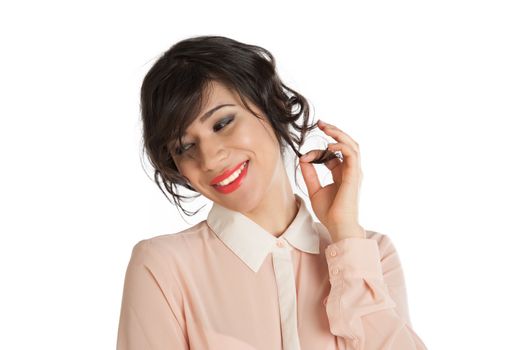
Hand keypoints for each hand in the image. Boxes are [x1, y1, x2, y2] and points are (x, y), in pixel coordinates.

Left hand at [299, 120, 364, 240]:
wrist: (338, 226)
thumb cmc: (329, 212)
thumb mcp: (314, 189)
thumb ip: (309, 174)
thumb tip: (302, 159)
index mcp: (342, 174)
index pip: (332, 154)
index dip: (318, 152)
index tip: (304, 157)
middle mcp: (350, 171)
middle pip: (346, 144)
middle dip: (334, 131)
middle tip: (320, 123)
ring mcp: (355, 172)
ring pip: (352, 145)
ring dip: (338, 134)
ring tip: (325, 127)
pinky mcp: (354, 175)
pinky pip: (351, 154)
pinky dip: (340, 146)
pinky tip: (329, 145)